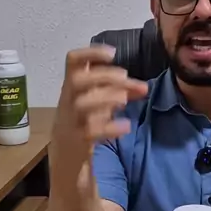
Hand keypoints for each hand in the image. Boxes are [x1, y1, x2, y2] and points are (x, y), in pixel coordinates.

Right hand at [52, 46, 147, 160]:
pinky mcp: (76, 140)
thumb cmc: (85, 122)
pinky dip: (109, 127)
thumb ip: (119, 92)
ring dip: (105, 98)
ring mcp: (70, 121)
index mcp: (72, 87)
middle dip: (103, 76)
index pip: (72, 62)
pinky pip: (90, 131)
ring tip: (124, 100)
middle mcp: (68, 101)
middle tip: (125, 77)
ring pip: (81, 104)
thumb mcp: (99, 102)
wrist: (67, 157)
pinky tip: (125, 126)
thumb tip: (142, 87)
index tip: (113, 53)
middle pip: (77, 80)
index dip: (90, 53)